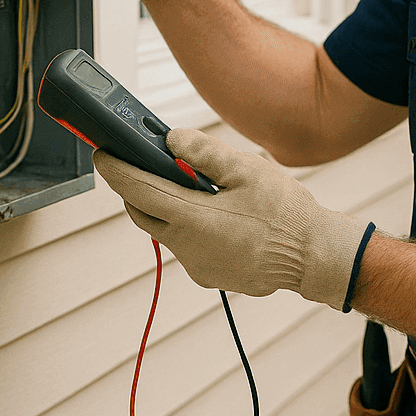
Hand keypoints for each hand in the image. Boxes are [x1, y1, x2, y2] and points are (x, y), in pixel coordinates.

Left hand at [93, 128, 373, 308]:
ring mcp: (197, 265)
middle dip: (136, 187)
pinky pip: (185, 244)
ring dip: (167, 205)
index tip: (102, 152)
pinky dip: (187, 224)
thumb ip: (205, 154)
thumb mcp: (248, 170)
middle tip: (142, 162)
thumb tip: (171, 140)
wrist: (314, 257)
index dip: (116, 170)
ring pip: (165, 229)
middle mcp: (187, 247)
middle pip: (143, 212)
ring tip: (190, 183)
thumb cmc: (286, 213)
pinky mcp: (208, 274)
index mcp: (194, 219)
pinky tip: (212, 210)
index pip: (138, 190)